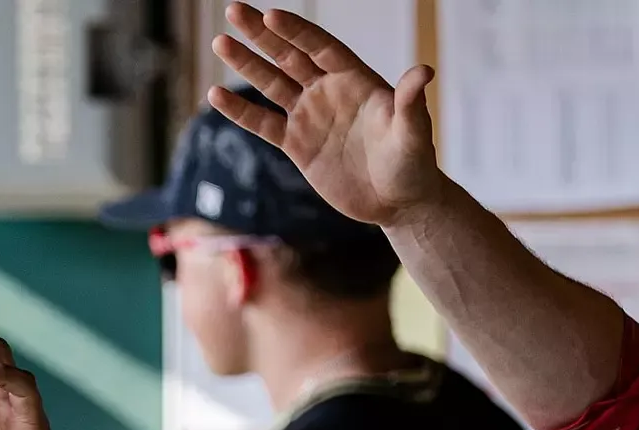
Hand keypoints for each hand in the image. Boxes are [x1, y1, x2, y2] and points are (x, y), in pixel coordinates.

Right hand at [209, 3, 444, 226]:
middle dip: (260, 34)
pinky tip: (215, 96)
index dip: (296, 31)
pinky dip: (240, 111)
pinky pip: (262, 124)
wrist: (397, 201)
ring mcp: (310, 117)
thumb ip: (410, 102)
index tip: (270, 15)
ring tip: (220, 42)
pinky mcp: (296, 145)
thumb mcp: (414, 132)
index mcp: (356, 80)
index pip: (320, 47)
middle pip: (289, 56)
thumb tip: (424, 71)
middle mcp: (328, 92)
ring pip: (271, 84)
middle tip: (233, 11)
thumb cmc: (413, 163)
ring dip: (245, 63)